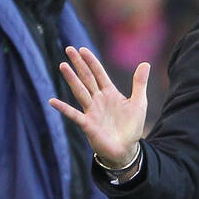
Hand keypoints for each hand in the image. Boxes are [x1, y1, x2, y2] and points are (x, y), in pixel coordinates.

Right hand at [48, 46, 149, 167]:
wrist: (127, 150)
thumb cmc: (132, 127)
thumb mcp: (139, 103)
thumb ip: (139, 84)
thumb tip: (146, 63)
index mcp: (110, 93)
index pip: (98, 73)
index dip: (91, 61)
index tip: (82, 49)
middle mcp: (98, 99)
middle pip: (86, 78)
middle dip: (78, 64)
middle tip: (68, 49)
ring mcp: (91, 111)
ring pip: (80, 91)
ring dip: (71, 79)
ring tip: (63, 66)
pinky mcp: (87, 124)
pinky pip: (73, 114)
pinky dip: (63, 108)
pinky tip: (52, 101)